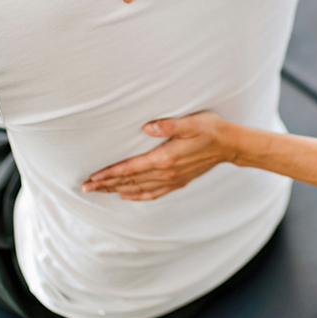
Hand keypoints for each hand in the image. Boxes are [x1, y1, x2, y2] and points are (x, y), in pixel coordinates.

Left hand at [82, 111, 235, 200]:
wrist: (230, 145)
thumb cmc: (211, 129)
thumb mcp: (192, 122)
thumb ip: (169, 125)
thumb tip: (147, 127)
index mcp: (165, 158)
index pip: (130, 168)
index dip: (109, 173)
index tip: (92, 178)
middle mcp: (166, 172)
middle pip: (130, 181)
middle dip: (106, 184)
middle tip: (85, 188)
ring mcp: (172, 179)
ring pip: (138, 188)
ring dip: (117, 190)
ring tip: (100, 191)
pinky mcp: (178, 181)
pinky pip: (153, 193)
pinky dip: (137, 196)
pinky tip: (127, 195)